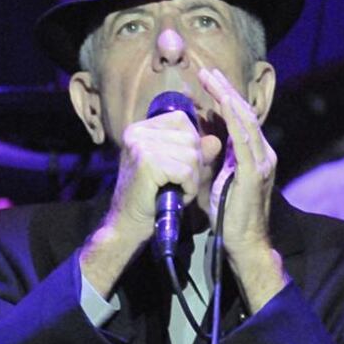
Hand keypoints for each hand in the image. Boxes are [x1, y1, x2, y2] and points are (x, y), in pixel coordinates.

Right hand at [80, 109, 220, 295]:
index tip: (179, 166)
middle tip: (178, 183)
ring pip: (191, 155)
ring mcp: (140, 145)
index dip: (191, 144)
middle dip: (194, 164)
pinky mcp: (147, 163)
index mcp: (141, 128)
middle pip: (190, 137)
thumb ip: (196, 152)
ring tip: (176, 190)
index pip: (182, 119)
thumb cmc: (153, 196)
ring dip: (192, 178)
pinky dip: (188, 188)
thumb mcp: (176, 169)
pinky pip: (186, 171)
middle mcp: (138, 132)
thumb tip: (216, 140)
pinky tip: (176, 196)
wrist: (128, 223)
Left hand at [199, 68, 287, 310]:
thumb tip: (204, 134)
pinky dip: (232, 117)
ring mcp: (262, 162)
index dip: (225, 97)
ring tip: (211, 78)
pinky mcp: (254, 173)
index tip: (208, 80)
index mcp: (256, 155)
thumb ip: (217, 157)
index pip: (241, 119)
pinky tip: (221, 103)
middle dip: (225, 89)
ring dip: (227, 96)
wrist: (244, 244)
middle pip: (245, 113)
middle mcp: (264, 154)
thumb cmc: (230, 215)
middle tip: (207, 70)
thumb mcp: (220, 178)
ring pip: (246, 120)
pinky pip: (243, 138)